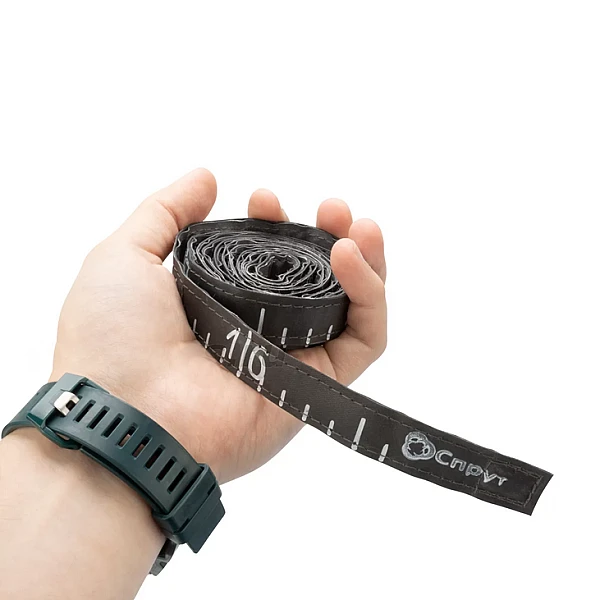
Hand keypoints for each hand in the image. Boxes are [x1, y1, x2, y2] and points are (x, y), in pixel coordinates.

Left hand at [51, 169, 386, 482]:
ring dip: (366, 261)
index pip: (266, 257)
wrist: (126, 418)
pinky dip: (370, 296)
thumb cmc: (111, 340)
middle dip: (330, 235)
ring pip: (350, 306)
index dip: (273, 222)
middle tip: (332, 209)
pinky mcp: (317, 384)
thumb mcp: (125, 256)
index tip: (262, 200)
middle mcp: (258, 329)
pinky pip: (364, 340)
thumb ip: (165, 212)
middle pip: (316, 279)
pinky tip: (353, 258)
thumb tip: (208, 177)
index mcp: (219, 300)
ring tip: (358, 227)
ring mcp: (290, 357)